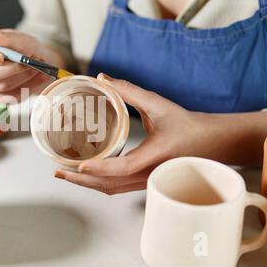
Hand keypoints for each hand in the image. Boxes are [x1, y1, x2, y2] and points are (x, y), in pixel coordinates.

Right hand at [0, 26, 63, 99]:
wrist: (39, 61)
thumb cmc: (24, 47)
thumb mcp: (18, 38)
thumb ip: (5, 37)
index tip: (0, 55)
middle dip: (13, 68)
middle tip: (31, 59)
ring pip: (2, 85)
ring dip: (23, 75)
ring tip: (37, 66)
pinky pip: (11, 95)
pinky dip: (28, 85)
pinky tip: (37, 76)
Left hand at [54, 73, 252, 194]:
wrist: (209, 143)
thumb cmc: (186, 124)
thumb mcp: (159, 104)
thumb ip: (129, 91)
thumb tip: (103, 78)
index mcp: (154, 155)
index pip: (122, 168)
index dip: (100, 168)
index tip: (78, 166)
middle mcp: (149, 174)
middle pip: (109, 184)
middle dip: (81, 180)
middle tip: (57, 172)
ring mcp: (146, 181)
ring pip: (111, 189)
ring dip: (87, 184)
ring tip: (64, 175)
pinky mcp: (144, 182)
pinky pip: (117, 187)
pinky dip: (98, 183)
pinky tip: (85, 175)